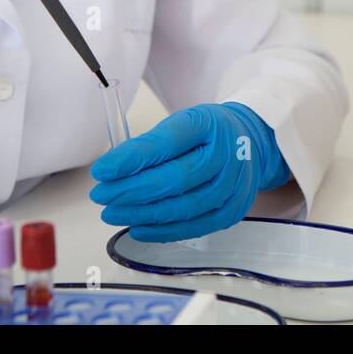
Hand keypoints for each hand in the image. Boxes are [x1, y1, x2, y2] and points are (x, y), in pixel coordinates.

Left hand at [90, 102, 289, 241]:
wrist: (250, 143)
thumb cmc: (208, 133)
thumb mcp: (182, 122)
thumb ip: (151, 144)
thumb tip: (113, 169)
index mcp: (208, 124)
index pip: (166, 143)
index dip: (131, 159)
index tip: (102, 170)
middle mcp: (225, 155)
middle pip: (174, 178)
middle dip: (131, 190)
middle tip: (102, 195)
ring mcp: (232, 186)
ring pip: (183, 206)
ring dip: (142, 213)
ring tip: (112, 212)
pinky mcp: (232, 211)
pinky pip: (194, 226)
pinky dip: (163, 230)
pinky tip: (138, 227)